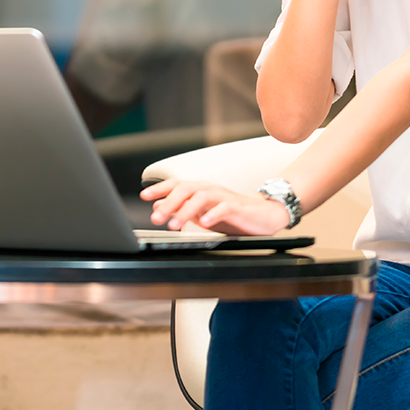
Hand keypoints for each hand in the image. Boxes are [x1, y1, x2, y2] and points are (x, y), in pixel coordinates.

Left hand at [140, 178, 291, 234]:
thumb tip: (158, 206)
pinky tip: (203, 224)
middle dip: (168, 203)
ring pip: (201, 197)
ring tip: (174, 224)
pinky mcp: (238, 207)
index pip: (177, 184)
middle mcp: (210, 190)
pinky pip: (223, 208)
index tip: (144, 196)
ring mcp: (224, 197)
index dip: (160, 189)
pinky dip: (212, 214)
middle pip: (186, 189)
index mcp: (201, 190)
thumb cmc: (233, 215)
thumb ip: (181, 209)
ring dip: (185, 210)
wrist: (265, 216)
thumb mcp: (202, 213)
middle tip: (156, 218)